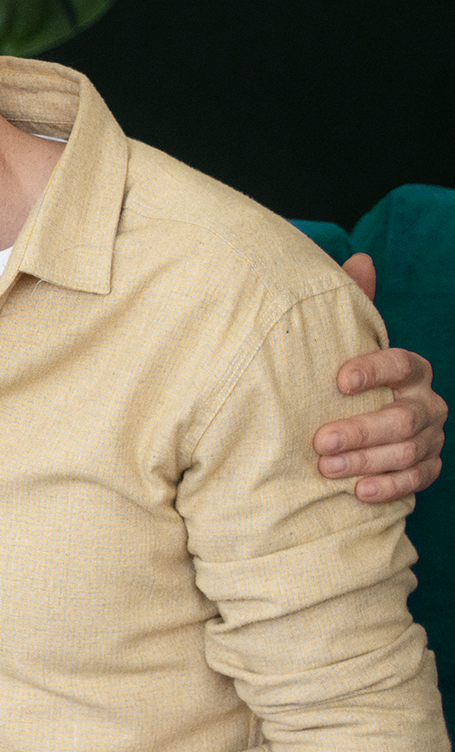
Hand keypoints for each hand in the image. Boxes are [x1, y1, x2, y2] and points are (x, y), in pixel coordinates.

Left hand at [317, 263, 442, 502]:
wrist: (355, 426)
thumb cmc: (345, 381)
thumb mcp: (345, 344)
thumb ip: (353, 306)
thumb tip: (360, 259)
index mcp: (410, 369)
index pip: (402, 365)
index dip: (374, 371)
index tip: (338, 381)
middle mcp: (426, 401)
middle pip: (404, 417)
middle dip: (362, 430)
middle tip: (320, 442)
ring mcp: (431, 436)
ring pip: (410, 450)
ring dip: (368, 461)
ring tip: (327, 469)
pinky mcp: (428, 467)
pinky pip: (418, 480)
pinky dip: (389, 487)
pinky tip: (359, 492)